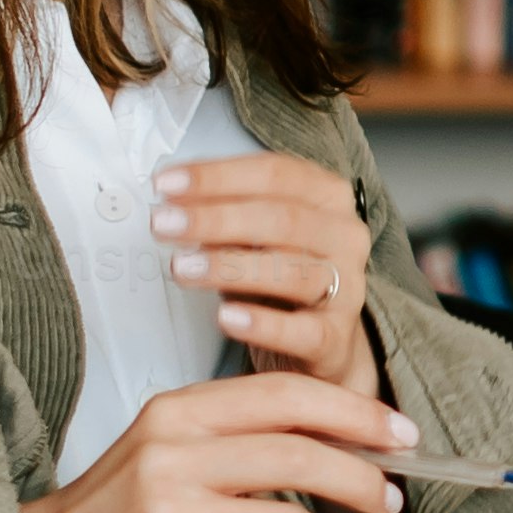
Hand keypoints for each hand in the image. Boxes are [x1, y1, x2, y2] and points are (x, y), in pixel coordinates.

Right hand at [14, 371, 424, 512]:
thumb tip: (343, 440)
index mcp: (174, 415)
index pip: (286, 397)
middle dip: (361, 477)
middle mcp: (171, 459)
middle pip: (300, 456)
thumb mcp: (163, 447)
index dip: (355, 412)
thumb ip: (238, 436)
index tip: (397, 432)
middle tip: (387, 496)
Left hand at [159, 151, 385, 394]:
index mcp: (328, 197)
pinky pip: (304, 332)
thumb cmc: (283, 276)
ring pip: (292, 272)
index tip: (167, 185)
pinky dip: (264, 324)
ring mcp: (347, 288)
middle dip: (216, 218)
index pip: (275, 173)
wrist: (320, 339)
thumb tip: (174, 205)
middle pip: (282, 219)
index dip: (217, 177)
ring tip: (183, 268)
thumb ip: (224, 216)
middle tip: (165, 223)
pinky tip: (227, 316)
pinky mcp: (336, 338)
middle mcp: (344, 237)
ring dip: (230, 267)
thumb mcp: (255, 236)